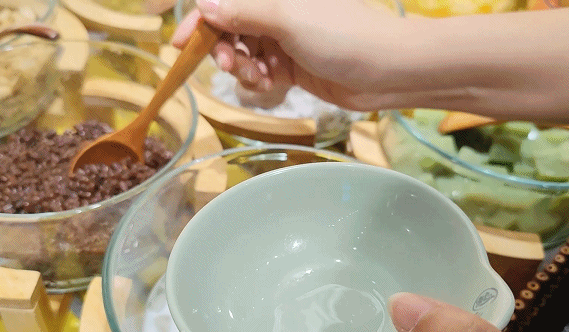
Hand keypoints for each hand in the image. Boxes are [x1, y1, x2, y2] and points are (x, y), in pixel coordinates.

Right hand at [171, 0, 408, 110]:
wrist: (387, 70)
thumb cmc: (341, 34)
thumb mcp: (286, 19)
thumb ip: (242, 12)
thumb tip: (203, 4)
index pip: (227, 2)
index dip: (201, 20)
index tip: (180, 44)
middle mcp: (277, 11)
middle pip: (230, 28)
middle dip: (223, 48)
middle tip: (227, 65)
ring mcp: (284, 38)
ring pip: (243, 53)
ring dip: (241, 68)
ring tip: (257, 79)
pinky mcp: (292, 65)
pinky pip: (260, 71)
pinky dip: (258, 80)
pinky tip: (268, 86)